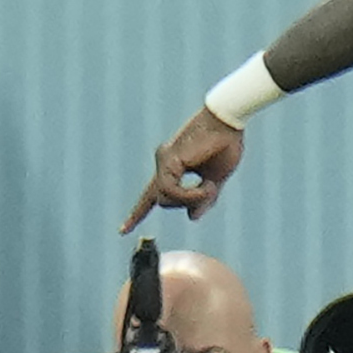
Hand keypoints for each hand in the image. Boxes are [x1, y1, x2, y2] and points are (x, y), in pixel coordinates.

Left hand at [125, 109, 246, 230]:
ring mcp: (163, 161)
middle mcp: (163, 164)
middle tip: (210, 193)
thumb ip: (203, 199)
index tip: (123, 230)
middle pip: (161, 200)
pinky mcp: (168, 160)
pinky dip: (190, 194)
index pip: (150, 195)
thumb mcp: (216, 179)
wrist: (228, 121)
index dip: (138, 213)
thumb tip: (192, 217)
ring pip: (164, 198)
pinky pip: (170, 189)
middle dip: (185, 204)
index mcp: (172, 168)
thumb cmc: (225, 145)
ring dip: (190, 200)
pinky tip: (207, 186)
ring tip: (210, 187)